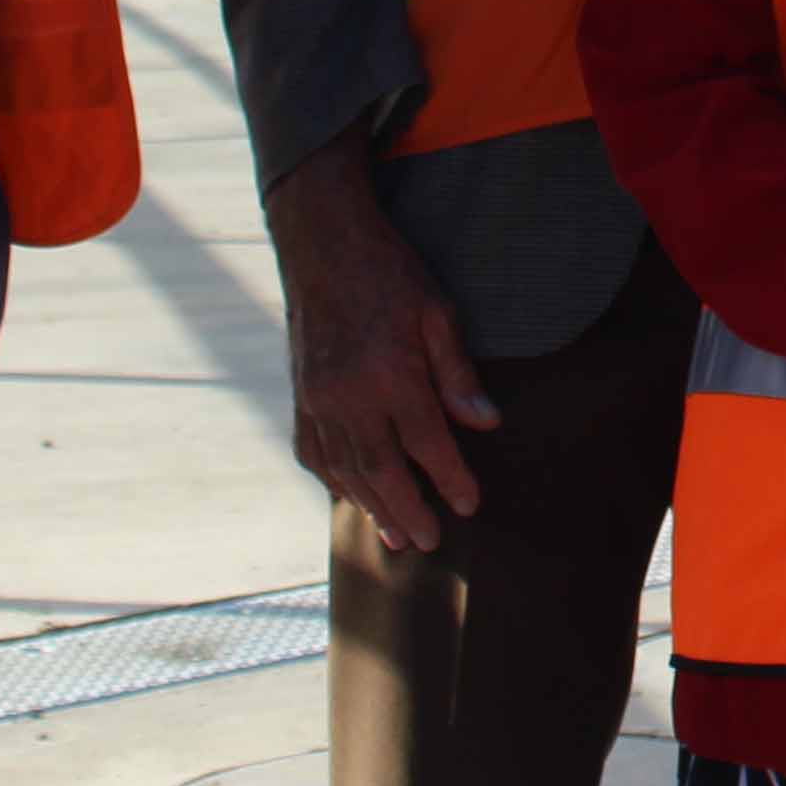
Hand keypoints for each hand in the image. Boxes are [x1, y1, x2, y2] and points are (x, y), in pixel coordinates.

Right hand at [259, 145, 498, 550]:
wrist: (322, 244)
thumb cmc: (389, 273)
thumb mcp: (437, 311)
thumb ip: (458, 374)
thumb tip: (486, 424)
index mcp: (390, 373)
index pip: (427, 442)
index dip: (450, 478)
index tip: (471, 505)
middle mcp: (348, 395)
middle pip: (381, 470)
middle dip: (409, 509)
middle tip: (430, 542)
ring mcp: (317, 399)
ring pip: (345, 469)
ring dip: (371, 506)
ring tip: (396, 535)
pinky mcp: (300, 395)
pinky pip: (314, 452)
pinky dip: (334, 480)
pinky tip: (353, 496)